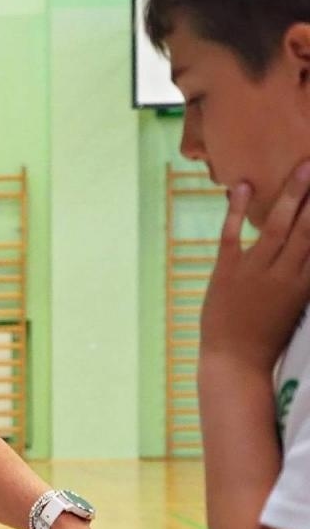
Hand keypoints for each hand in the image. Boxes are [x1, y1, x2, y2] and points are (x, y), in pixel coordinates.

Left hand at [201, 160, 309, 369]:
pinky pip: (231, 236)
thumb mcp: (298, 305)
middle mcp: (285, 274)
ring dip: (292, 195)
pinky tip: (243, 187)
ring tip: (304, 167)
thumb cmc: (268, 336)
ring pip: (277, 227)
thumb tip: (309, 252)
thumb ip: (307, 276)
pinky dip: (236, 211)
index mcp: (307, 284)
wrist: (234, 362)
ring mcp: (254, 273)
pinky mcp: (226, 273)